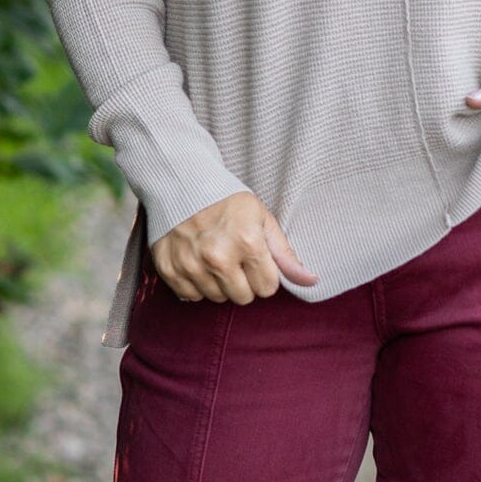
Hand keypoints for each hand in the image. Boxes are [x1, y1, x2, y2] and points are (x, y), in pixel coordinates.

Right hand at [150, 191, 318, 304]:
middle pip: (243, 298)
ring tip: (214, 258)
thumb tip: (311, 281)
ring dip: (219, 283)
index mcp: (247, 243)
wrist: (182, 183)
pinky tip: (197, 262)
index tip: (255, 260)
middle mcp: (218, 257)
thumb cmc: (227, 200)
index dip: (264, 275)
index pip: (267, 289)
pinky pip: (191, 296)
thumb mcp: (262, 219)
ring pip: (217, 298)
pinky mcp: (169, 269)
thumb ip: (285, 254)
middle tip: (235, 259)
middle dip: (244, 283)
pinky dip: (196, 284)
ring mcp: (191, 265)